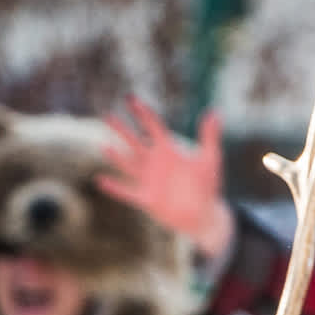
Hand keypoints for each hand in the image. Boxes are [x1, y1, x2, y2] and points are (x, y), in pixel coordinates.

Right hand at [96, 97, 233, 263]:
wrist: (202, 215)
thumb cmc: (207, 185)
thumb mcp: (211, 158)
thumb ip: (210, 135)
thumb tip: (214, 111)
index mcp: (169, 150)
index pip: (152, 126)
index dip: (142, 112)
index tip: (130, 99)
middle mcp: (155, 162)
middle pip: (135, 141)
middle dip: (122, 129)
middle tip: (108, 115)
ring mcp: (148, 180)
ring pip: (128, 164)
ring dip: (116, 156)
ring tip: (104, 145)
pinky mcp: (146, 199)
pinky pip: (126, 192)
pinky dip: (114, 187)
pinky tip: (100, 180)